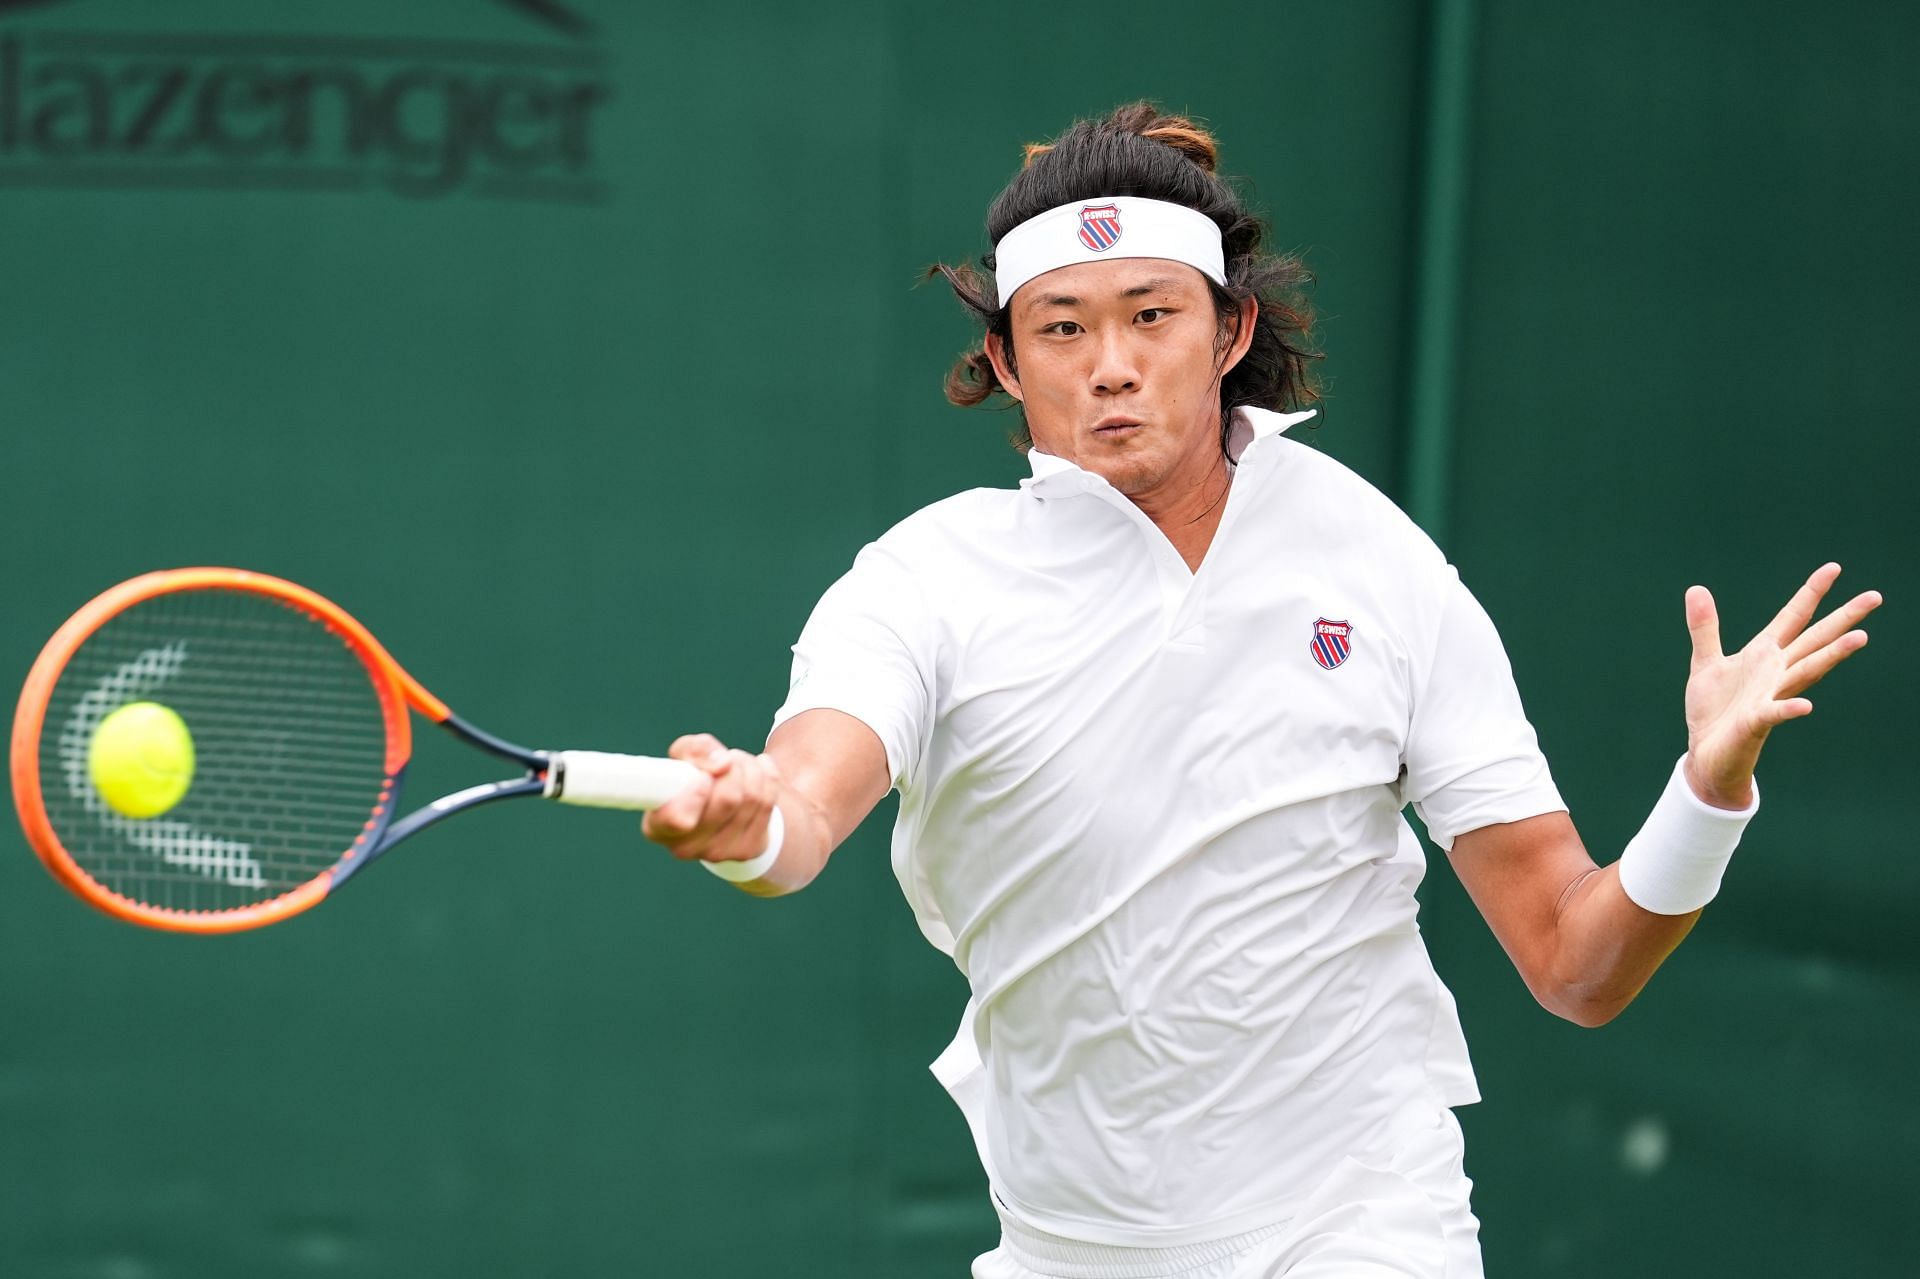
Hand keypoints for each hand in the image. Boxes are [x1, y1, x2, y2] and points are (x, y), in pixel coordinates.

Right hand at [639, 732, 782, 864]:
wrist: (720, 814)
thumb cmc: (692, 782)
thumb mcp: (682, 758)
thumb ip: (693, 750)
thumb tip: (722, 763)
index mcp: (658, 826)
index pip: (676, 819)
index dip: (696, 793)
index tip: (704, 777)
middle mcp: (685, 847)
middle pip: (727, 799)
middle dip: (732, 767)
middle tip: (726, 760)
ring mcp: (718, 853)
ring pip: (751, 797)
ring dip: (749, 767)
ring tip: (738, 762)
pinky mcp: (747, 850)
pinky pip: (768, 802)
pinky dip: (767, 776)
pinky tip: (758, 771)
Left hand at [1682, 563, 1880, 807]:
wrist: (1707, 753)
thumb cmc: (1714, 710)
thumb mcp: (1706, 661)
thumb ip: (1705, 627)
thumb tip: (1696, 588)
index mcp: (1763, 655)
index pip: (1792, 618)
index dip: (1811, 593)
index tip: (1833, 567)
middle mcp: (1775, 673)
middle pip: (1814, 640)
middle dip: (1843, 619)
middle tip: (1875, 596)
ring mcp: (1769, 696)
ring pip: (1806, 672)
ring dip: (1831, 656)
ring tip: (1860, 637)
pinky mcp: (1755, 723)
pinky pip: (1774, 714)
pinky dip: (1788, 710)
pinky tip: (1806, 708)